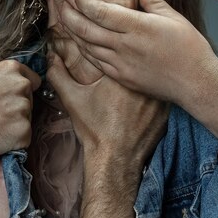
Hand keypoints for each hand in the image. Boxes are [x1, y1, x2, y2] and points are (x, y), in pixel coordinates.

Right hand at [0, 60, 40, 155]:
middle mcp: (22, 86)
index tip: (11, 100)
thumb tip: (15, 82)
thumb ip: (5, 79)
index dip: (23, 93)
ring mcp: (24, 109)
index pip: (34, 81)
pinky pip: (24, 138)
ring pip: (27, 120)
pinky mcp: (24, 131)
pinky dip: (13, 141)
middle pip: (30, 102)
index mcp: (13, 69)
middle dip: (17, 109)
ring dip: (15, 125)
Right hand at [47, 51, 167, 184]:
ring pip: (152, 82)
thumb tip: (51, 57)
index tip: (109, 69)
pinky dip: (152, 101)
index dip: (114, 58)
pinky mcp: (167, 113)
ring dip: (143, 84)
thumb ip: (59, 75)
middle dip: (130, 70)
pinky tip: (139, 109)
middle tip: (118, 86)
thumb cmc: (95, 130)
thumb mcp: (73, 100)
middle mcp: (146, 85)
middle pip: (139, 67)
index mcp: (123, 76)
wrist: (115, 161)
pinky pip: (161, 99)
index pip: (120, 56)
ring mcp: (160, 100)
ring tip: (128, 98)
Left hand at [57, 0, 214, 102]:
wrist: (195, 83)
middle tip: (60, 3)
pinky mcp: (122, 77)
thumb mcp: (172, 16)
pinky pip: (95, 62)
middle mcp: (124, 46)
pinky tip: (80, 41)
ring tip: (65, 20)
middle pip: (85, 28)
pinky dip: (84, 50)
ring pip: (86, 46)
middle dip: (69, 14)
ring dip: (73, 32)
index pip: (99, 11)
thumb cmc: (189, 49)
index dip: (82, 0)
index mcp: (137, 27)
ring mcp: (121, 64)